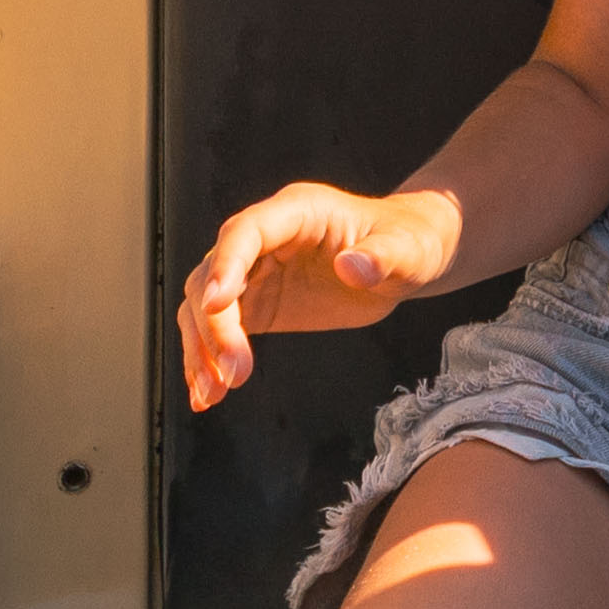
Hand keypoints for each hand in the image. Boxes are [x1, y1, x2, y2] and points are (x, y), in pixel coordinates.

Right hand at [176, 182, 454, 407]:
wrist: (403, 259)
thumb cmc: (407, 242)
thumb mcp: (407, 249)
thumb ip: (383, 257)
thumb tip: (352, 268)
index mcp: (297, 212)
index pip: (246, 232)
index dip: (226, 265)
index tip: (217, 306)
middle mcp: (265, 238)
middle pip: (214, 275)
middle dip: (215, 325)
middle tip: (234, 374)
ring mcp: (254, 271)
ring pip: (204, 305)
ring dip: (201, 349)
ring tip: (211, 395)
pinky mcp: (255, 303)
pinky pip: (217, 329)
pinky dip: (206, 360)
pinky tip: (207, 396)